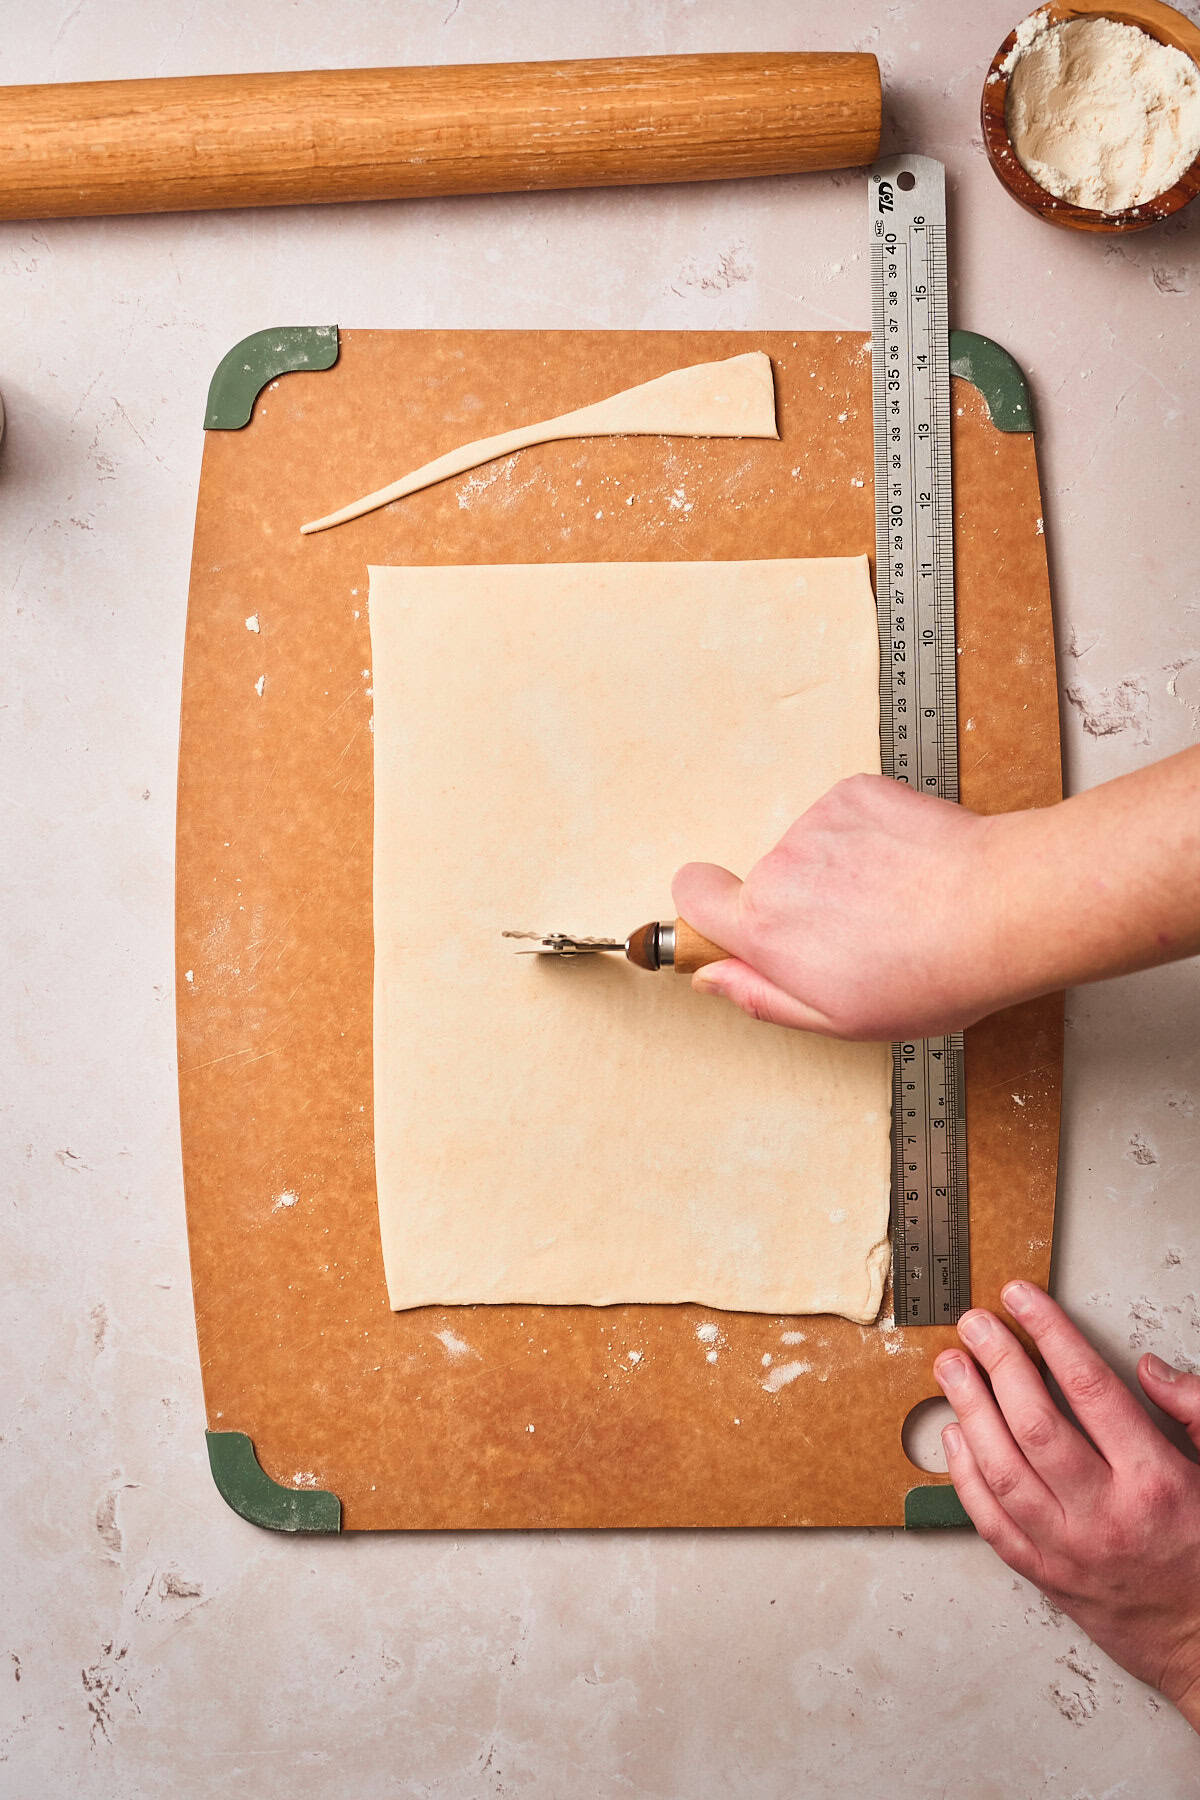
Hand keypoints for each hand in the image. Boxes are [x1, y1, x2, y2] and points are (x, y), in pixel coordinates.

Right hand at [672, 773, 1009, 1039]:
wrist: (1000, 907)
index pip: (691, 893)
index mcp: (765, 929)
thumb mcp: (838, 1019)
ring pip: (811, 850)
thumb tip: (711, 977)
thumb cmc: (931, 973)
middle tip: (859, 932)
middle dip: (800, 904)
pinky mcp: (855, 793)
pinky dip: (868, 837)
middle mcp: (780, 868)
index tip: (738, 923)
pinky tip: (906, 866)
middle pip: (765, 880)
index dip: (709, 908)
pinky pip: (844, 817)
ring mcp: (817, 825)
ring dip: (841, 871)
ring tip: (896, 900)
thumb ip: (760, 995)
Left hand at [935, 1281, 1199, 1726]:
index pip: (1090, 1388)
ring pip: (1002, 1470)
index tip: (1022, 1298)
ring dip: (969, 1410)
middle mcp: (1106, 1515)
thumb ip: (1196, 1410)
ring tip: (952, 1367)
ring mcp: (1069, 1551)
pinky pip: (991, 1522)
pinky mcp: (1046, 1577)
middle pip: (1034, 1424)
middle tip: (974, 1324)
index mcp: (1155, 1480)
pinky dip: (965, 1475)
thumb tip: (1149, 1369)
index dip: (1050, 1334)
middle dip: (998, 1363)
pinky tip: (954, 1436)